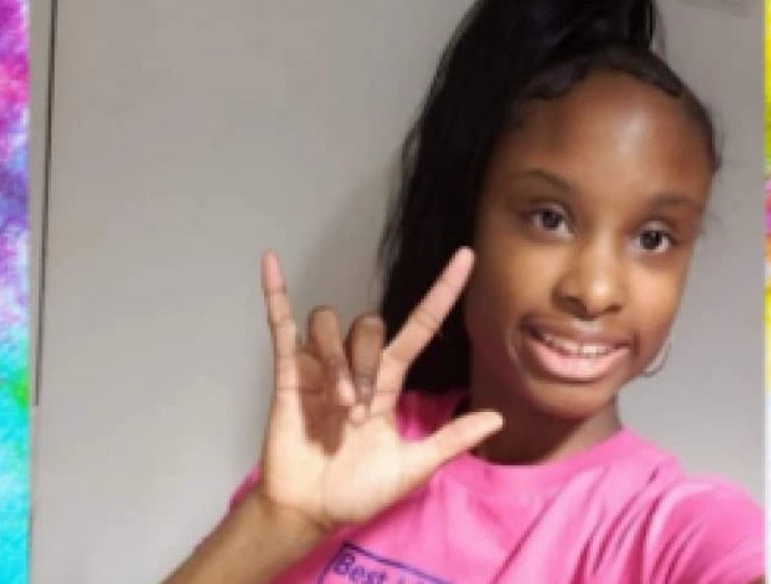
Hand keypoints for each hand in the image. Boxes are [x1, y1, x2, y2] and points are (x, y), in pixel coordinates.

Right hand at [255, 247, 502, 531]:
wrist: (312, 513)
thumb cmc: (357, 491)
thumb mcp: (412, 467)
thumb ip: (450, 439)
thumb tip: (497, 419)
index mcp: (387, 382)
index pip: (420, 326)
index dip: (442, 292)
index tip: (466, 257)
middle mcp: (355, 367)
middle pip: (368, 326)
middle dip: (366, 365)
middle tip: (359, 412)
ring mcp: (319, 367)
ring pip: (330, 327)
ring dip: (337, 363)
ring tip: (338, 405)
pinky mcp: (287, 375)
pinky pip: (281, 325)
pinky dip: (276, 294)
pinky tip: (272, 264)